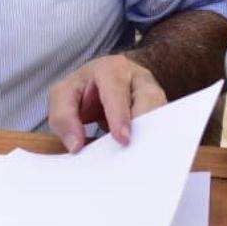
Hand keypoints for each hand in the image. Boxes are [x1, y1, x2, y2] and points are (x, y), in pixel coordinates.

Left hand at [47, 53, 165, 151]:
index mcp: (111, 69)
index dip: (120, 115)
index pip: (117, 90)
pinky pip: (163, 125)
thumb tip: (76, 146)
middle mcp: (137, 77)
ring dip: (151, 135)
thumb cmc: (84, 89)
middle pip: (149, 99)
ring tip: (141, 156)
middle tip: (136, 152)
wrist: (104, 84)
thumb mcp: (64, 96)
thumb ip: (63, 117)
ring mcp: (153, 92)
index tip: (123, 139)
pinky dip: (154, 140)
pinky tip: (145, 154)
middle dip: (143, 125)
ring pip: (161, 113)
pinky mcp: (160, 109)